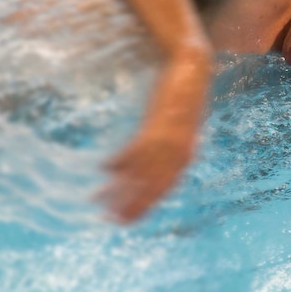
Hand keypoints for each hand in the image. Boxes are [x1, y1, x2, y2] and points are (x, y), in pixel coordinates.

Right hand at [96, 49, 211, 223]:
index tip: (124, 221)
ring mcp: (169, 140)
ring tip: (98, 200)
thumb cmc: (179, 98)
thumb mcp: (166, 128)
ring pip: (142, 173)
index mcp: (184, 157)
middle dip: (131, 206)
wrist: (192, 70)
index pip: (163, 190)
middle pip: (152, 188)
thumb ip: (149, 148)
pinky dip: (121, 161)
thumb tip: (117, 168)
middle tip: (108, 221)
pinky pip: (137, 149)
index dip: (144, 207)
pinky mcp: (159, 124)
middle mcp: (179, 153)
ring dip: (120, 188)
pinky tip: (104, 169)